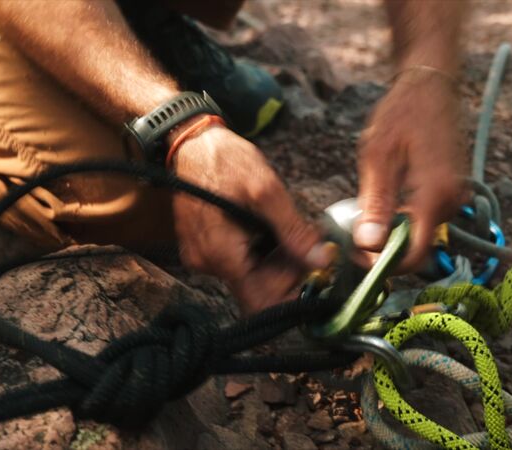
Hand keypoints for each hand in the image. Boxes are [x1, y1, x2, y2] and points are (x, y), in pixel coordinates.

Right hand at [171, 122, 333, 312]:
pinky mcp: (205, 247)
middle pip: (257, 288)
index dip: (290, 292)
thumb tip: (319, 260)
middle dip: (286, 270)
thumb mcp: (266, 191)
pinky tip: (267, 227)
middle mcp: (207, 263)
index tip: (311, 272)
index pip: (260, 301)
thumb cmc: (224, 159)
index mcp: (221, 255)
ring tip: (286, 229)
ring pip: (249, 275)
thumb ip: (293, 231)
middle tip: (306, 243)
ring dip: (274, 258)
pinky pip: (237, 260)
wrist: (191, 142)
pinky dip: (258, 250)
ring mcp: (203, 256)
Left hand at [354, 71, 466, 269]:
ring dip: (395, 232)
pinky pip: (427, 217)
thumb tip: (369, 244)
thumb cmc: (402, 113)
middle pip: (419, 246)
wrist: (430, 84)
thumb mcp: (378, 156)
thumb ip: (375, 204)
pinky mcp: (452, 190)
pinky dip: (405, 218)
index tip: (359, 258)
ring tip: (366, 216)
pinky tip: (386, 202)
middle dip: (387, 248)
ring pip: (422, 232)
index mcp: (435, 194)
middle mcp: (452, 200)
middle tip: (354, 236)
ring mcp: (455, 195)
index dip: (385, 264)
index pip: (415, 254)